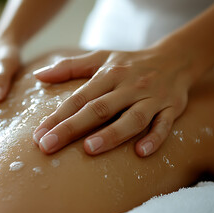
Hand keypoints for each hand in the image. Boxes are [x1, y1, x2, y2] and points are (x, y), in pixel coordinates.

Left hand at [32, 47, 191, 156]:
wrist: (175, 58)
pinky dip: (154, 138)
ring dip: (111, 134)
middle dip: (72, 128)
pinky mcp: (171, 108)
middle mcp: (129, 86)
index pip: (79, 98)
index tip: (38, 135)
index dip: (57, 117)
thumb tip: (38, 75)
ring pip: (132, 118)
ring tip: (89, 149)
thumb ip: (69, 67)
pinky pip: (164, 124)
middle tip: (48, 146)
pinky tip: (140, 152)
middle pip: (99, 109)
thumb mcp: (100, 58)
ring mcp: (151, 98)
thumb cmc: (130, 63)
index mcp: (109, 74)